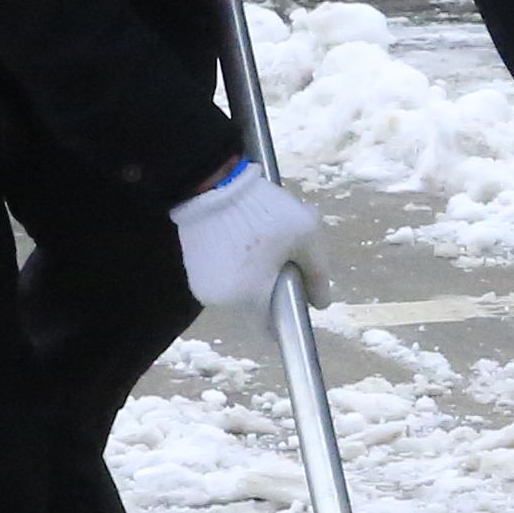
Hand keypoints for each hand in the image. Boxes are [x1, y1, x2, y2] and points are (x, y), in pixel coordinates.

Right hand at [173, 156, 324, 313]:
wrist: (212, 184)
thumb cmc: (264, 212)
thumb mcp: (306, 236)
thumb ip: (318, 273)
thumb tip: (321, 303)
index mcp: (248, 298)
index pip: (270, 328)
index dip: (288, 315)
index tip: (296, 295)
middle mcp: (220, 301)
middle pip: (255, 308)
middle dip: (272, 289)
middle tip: (283, 258)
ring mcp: (202, 287)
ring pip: (238, 294)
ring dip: (253, 279)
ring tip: (262, 246)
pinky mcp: (191, 270)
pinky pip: (222, 280)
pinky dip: (235, 269)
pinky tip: (242, 244)